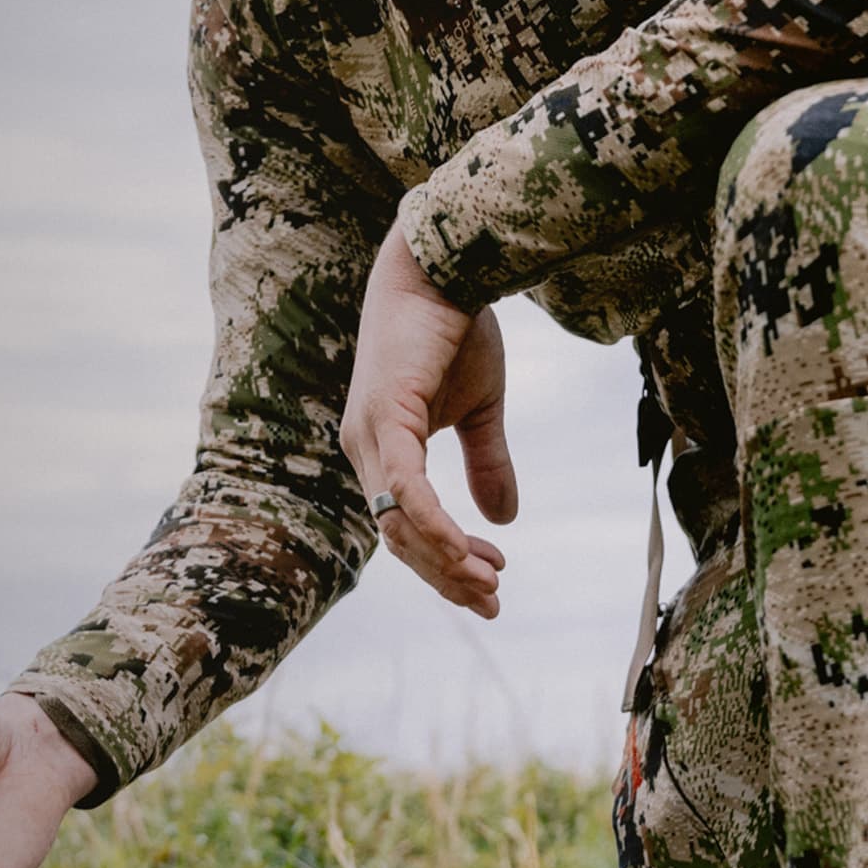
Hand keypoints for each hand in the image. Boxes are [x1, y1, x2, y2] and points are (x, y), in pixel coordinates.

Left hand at [340, 227, 516, 617]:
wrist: (447, 265)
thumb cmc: (456, 328)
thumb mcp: (481, 409)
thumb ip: (486, 463)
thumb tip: (503, 520)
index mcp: (381, 448)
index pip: (405, 526)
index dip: (444, 563)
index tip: (489, 583)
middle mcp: (364, 448)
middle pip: (398, 538)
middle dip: (446, 576)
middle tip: (492, 601)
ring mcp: (369, 434)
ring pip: (399, 524)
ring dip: (444, 561)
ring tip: (488, 583)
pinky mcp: (385, 417)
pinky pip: (404, 490)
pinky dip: (433, 525)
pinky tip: (464, 552)